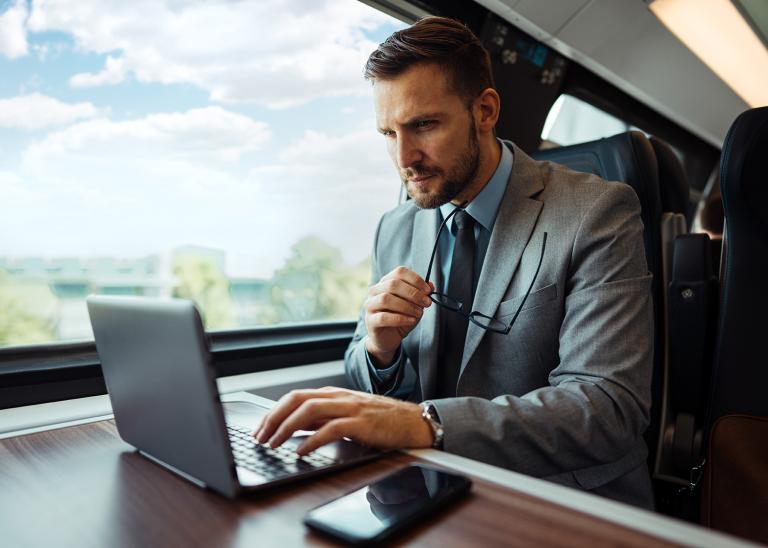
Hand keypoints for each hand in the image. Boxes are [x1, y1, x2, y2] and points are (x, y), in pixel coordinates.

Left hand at [254, 387, 433, 455]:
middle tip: (259, 436)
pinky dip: (312, 440)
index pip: (295, 397)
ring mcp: (350, 407)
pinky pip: (331, 428)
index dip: (274, 412)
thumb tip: (295, 430)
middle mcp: (339, 397)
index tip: (260, 429)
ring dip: (287, 427)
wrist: (413, 422)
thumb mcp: (347, 417)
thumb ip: (322, 420)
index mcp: (333, 394)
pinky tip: (301, 451)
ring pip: (310, 409)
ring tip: (273, 443)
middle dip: (273, 417)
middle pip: (297, 399)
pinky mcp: (361, 423)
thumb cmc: (381, 421)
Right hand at [364, 266, 432, 365]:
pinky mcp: (370, 321)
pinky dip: (400, 318)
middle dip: (413, 293)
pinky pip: (383, 317)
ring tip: (418, 313)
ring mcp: (370, 305)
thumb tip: (431, 285)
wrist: (388, 338)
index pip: (399, 272)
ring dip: (406, 306)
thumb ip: (421, 294)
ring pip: (386, 299)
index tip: (428, 291)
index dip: (415, 279)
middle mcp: (375, 291)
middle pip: (393, 284)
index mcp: (386, 282)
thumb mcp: (414, 305)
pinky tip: (411, 321)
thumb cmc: (400, 318)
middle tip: (426, 303)